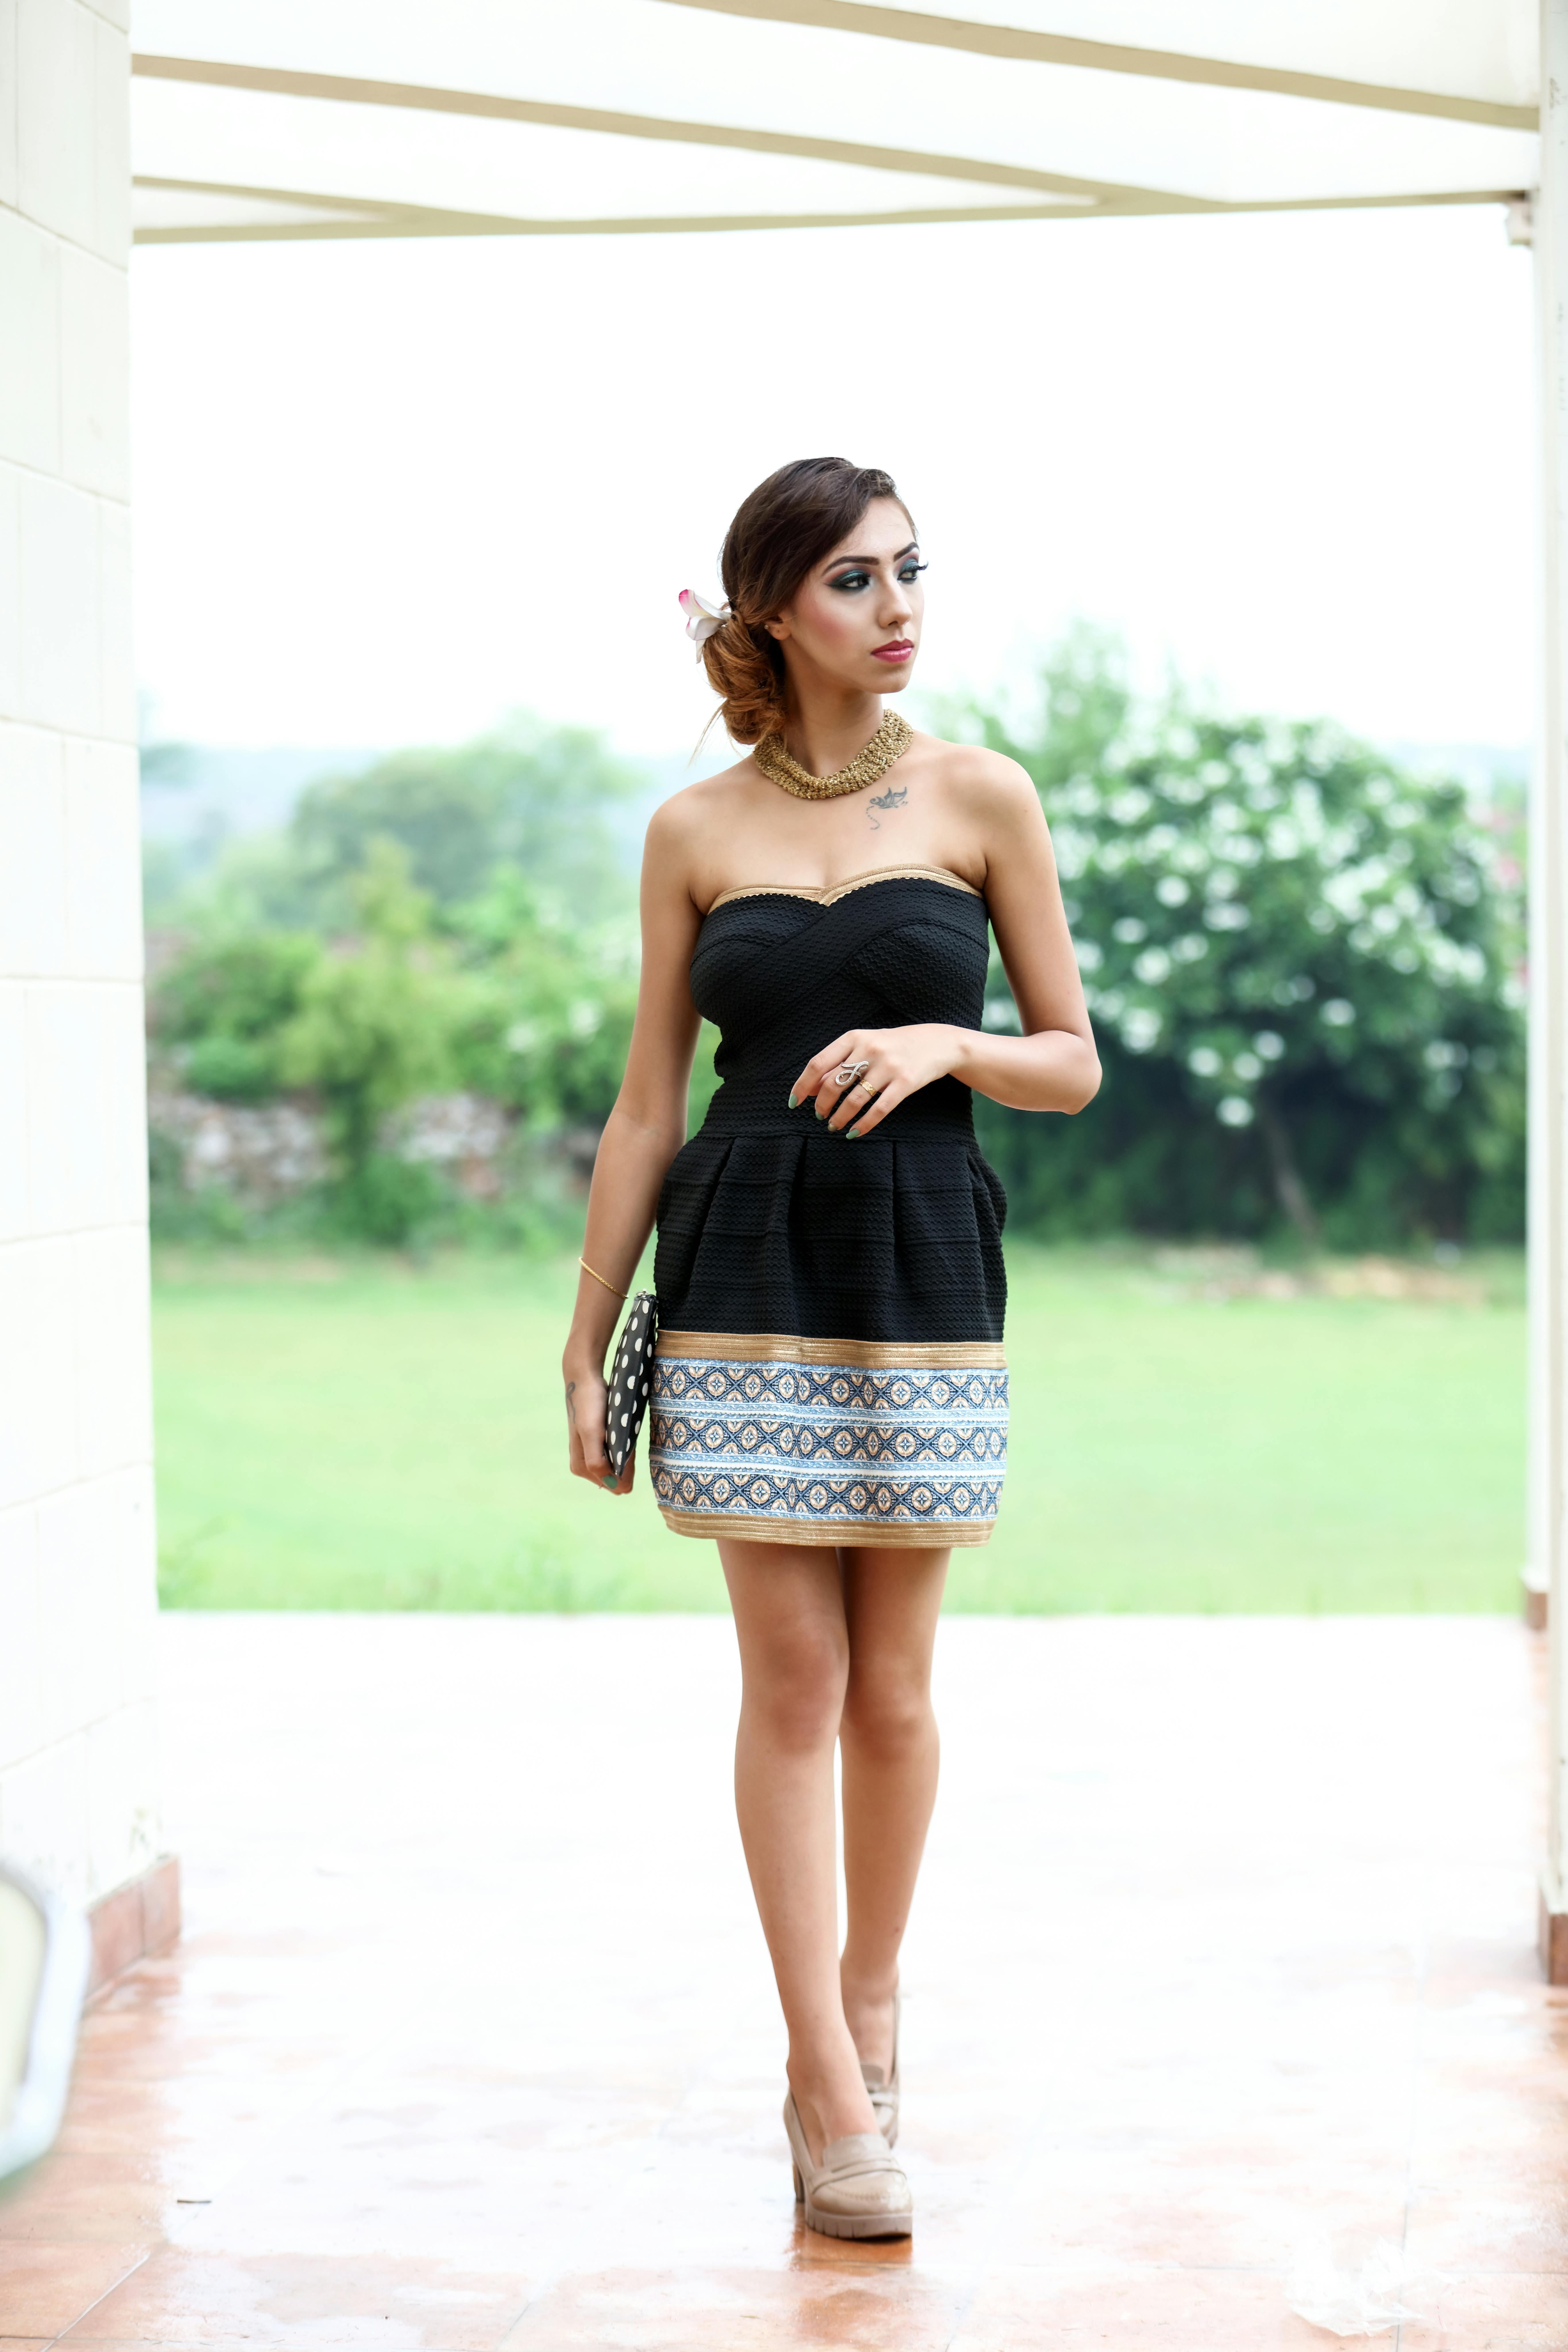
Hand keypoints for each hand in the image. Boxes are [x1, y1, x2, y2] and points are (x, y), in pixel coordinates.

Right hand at [563, 1363, 635, 1494]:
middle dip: (626, 1462)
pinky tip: (623, 1432)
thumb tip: (615, 1487)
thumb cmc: (589, 1405)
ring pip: (619, 1465)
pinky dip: (625, 1446)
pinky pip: (618, 1454)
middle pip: (617, 1476)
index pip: (615, 1484)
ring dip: (626, 1453)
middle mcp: (584, 1466)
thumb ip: (597, 1462)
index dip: (626, 1470)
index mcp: (580, 1468)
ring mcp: (591, 1454)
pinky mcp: (597, 1444)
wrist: (584, 1379)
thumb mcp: (591, 1433)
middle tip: (623, 1436)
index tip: (625, 1447)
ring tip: (622, 1431)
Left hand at [788, 1024, 964, 1137]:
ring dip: (839, 1118)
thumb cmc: (895, 1045)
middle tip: (819, 1117)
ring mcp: (888, 1066)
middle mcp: (869, 1049)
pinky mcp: (905, 1082)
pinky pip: (879, 1109)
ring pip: (854, 1099)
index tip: (794, 1102)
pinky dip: (864, 1124)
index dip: (802, 1085)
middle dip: (821, 1105)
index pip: (818, 1063)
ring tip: (834, 1127)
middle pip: (833, 1084)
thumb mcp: (865, 1044)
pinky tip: (855, 1132)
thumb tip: (811, 1088)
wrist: (939, 1043)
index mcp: (854, 1037)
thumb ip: (839, 1062)